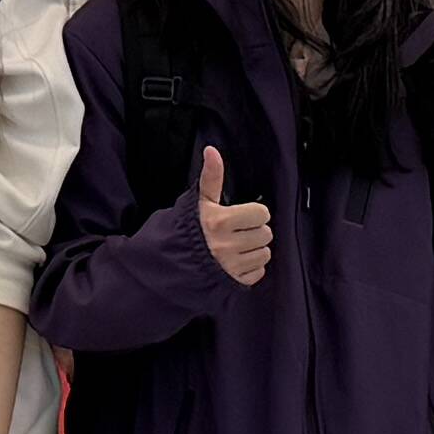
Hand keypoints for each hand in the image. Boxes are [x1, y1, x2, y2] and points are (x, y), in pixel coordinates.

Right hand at [191, 142, 272, 287]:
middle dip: (254, 231)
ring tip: (236, 247)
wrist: (167, 263)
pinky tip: (235, 262)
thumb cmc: (185, 229)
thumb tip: (212, 150)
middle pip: (266, 234)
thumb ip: (211, 177)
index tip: (240, 216)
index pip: (261, 213)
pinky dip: (250, 267)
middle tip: (237, 231)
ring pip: (265, 253)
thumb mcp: (198, 201)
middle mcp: (228, 245)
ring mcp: (231, 266)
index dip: (253, 214)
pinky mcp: (234, 282)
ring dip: (254, 249)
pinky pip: (258, 272)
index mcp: (221, 221)